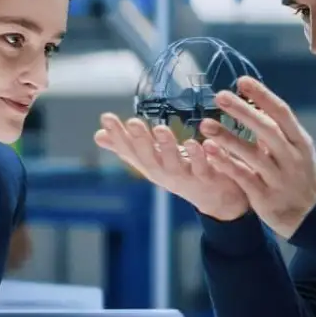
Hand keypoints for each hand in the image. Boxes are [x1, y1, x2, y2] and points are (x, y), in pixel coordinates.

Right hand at [94, 114, 250, 221]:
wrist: (217, 199)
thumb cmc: (180, 173)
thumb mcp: (152, 160)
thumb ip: (127, 147)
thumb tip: (98, 135)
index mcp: (150, 166)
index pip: (130, 150)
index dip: (118, 136)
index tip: (107, 118)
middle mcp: (165, 173)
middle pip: (149, 159)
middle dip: (140, 141)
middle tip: (133, 122)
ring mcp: (186, 177)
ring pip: (175, 164)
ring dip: (168, 147)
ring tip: (162, 130)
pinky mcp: (209, 177)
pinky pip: (205, 167)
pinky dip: (203, 156)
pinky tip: (202, 142)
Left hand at [197, 76, 315, 239]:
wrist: (311, 216)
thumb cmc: (298, 176)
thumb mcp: (297, 150)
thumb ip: (278, 130)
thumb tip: (255, 102)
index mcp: (300, 141)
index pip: (282, 113)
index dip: (262, 96)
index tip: (242, 81)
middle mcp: (291, 157)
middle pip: (267, 130)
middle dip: (243, 111)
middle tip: (220, 96)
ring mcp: (279, 178)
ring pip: (253, 155)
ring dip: (228, 138)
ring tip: (205, 124)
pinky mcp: (265, 197)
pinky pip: (244, 177)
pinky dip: (227, 164)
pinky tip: (210, 152)